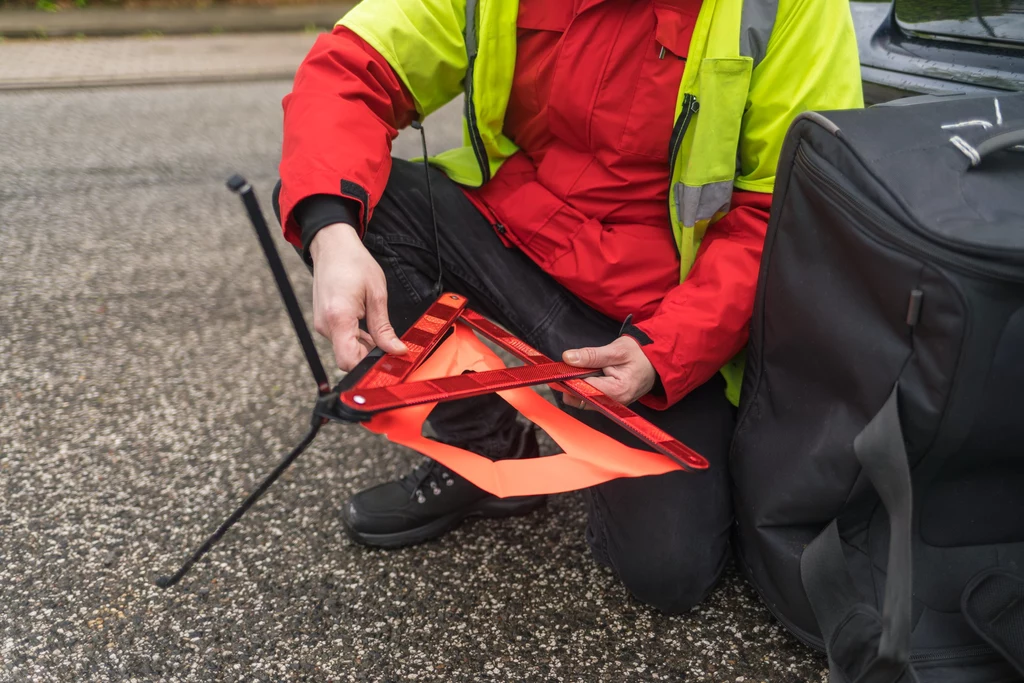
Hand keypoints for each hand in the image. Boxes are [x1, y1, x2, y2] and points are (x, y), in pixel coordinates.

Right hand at [308, 222, 406, 370]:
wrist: (332, 245)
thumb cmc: (354, 263)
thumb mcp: (377, 294)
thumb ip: (384, 327)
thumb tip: (396, 350)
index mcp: (339, 317)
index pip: (348, 360)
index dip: (368, 364)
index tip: (388, 358)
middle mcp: (325, 325)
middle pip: (348, 357)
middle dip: (369, 354)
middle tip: (389, 342)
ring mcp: (322, 324)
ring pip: (345, 348)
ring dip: (363, 344)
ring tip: (375, 324)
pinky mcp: (323, 321)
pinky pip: (341, 338)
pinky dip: (355, 336)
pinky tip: (365, 321)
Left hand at [561, 336, 655, 407]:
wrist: (657, 360)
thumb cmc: (640, 354)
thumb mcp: (616, 350)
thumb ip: (591, 355)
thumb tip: (568, 358)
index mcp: (616, 391)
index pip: (582, 389)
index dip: (568, 379)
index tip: (558, 369)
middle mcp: (613, 403)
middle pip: (580, 398)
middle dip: (570, 383)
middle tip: (570, 365)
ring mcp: (612, 404)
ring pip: (583, 399)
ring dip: (576, 384)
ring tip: (581, 368)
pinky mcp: (610, 402)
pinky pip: (590, 397)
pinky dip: (584, 386)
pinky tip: (587, 375)